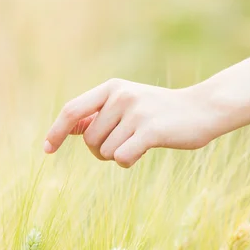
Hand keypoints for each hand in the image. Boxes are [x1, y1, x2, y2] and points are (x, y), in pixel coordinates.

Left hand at [44, 78, 223, 167]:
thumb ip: (98, 114)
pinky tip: (144, 151)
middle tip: (124, 143)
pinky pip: (121, 158)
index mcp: (112, 88)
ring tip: (139, 142)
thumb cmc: (161, 112)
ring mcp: (136, 112)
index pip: (72, 110)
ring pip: (105, 151)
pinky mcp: (151, 131)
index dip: (56, 131)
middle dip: (100, 150)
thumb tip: (67, 129)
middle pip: (88, 139)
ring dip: (118, 155)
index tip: (47, 149)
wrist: (202, 109)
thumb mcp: (128, 104)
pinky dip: (128, 161)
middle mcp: (121, 96)